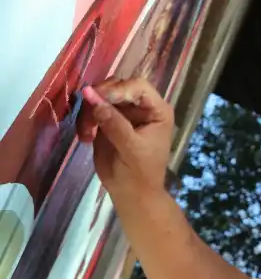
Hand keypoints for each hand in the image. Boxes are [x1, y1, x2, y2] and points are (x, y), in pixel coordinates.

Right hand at [77, 77, 173, 200]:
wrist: (131, 193)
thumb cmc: (141, 173)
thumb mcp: (131, 149)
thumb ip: (115, 123)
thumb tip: (92, 97)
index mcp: (157, 110)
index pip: (139, 85)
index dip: (119, 88)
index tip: (99, 99)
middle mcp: (141, 107)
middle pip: (117, 85)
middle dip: (99, 98)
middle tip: (88, 116)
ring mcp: (124, 112)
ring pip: (100, 95)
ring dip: (89, 110)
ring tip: (86, 133)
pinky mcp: (107, 120)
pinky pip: (91, 109)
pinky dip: (84, 119)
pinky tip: (85, 137)